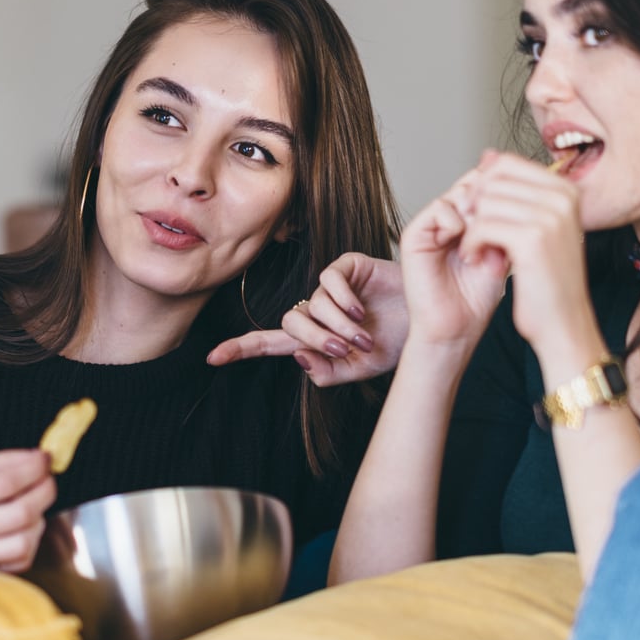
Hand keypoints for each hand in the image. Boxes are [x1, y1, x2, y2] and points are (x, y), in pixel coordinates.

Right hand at [0, 450, 55, 571]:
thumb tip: (35, 458)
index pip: (4, 482)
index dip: (34, 468)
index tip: (45, 459)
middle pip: (19, 513)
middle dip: (44, 491)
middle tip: (47, 479)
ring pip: (22, 542)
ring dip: (38, 519)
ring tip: (32, 503)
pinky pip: (15, 563)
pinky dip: (28, 543)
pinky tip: (21, 527)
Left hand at [206, 252, 404, 386]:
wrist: (428, 323)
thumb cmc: (396, 344)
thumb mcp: (359, 371)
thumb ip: (327, 373)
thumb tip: (298, 358)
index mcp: (316, 338)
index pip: (272, 342)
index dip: (242, 348)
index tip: (212, 358)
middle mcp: (318, 311)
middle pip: (290, 323)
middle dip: (315, 339)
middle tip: (345, 350)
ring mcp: (331, 288)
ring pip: (311, 305)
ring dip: (337, 326)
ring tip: (363, 335)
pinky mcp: (347, 266)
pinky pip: (328, 281)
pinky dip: (342, 299)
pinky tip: (361, 308)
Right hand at [397, 165, 510, 349]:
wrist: (456, 330)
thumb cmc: (477, 300)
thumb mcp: (503, 253)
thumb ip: (507, 223)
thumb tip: (523, 189)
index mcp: (468, 222)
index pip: (488, 188)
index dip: (505, 192)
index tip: (521, 210)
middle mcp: (448, 220)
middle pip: (474, 184)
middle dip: (493, 200)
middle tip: (504, 223)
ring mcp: (430, 226)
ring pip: (459, 194)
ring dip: (478, 212)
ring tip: (486, 239)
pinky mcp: (414, 235)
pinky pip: (438, 209)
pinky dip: (457, 221)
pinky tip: (467, 246)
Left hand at [455, 151, 596, 357]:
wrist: (564, 324)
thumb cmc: (548, 281)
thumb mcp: (539, 228)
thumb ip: (516, 191)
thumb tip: (487, 155)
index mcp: (566, 190)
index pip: (506, 163)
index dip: (483, 187)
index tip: (480, 215)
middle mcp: (562, 197)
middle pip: (493, 180)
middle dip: (475, 207)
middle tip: (475, 234)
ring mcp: (550, 216)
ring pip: (485, 203)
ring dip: (472, 228)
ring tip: (477, 250)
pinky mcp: (532, 239)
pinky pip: (482, 225)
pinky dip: (472, 243)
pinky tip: (476, 258)